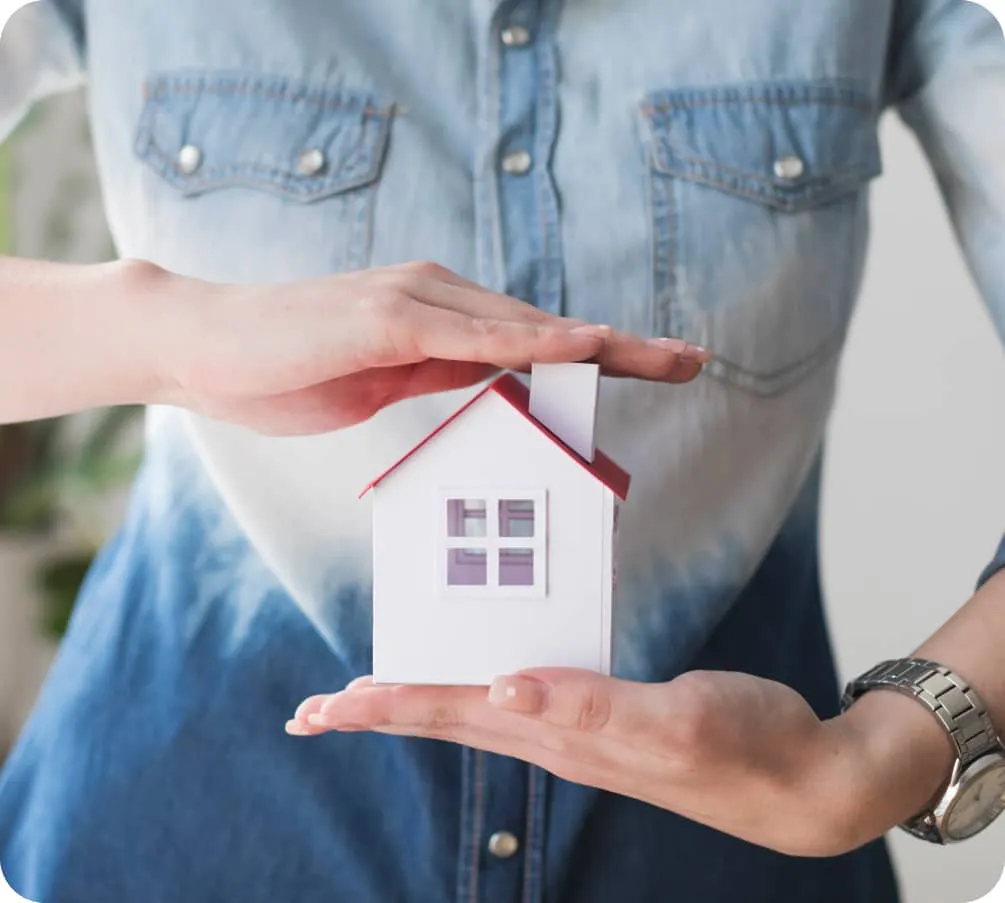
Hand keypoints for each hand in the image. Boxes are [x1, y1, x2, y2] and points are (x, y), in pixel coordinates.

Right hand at [149, 260, 707, 434]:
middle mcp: (436, 298)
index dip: (597, 350)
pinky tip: (579, 347)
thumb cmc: (290, 368)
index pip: (532, 338)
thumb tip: (495, 385)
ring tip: (661, 355)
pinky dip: (530, 341)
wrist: (206, 347)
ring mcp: (413, 303)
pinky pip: (470, 334)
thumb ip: (440, 376)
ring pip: (522, 324)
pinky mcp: (383, 318)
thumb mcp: (384, 383)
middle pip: (545, 326)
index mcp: (438, 318)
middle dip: (621, 346)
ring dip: (596, 341)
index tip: (654, 362)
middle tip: (690, 358)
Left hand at [287, 668, 953, 856]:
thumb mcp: (677, 720)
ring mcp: (581, 736)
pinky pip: (523, 701)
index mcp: (564, 735)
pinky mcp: (607, 722)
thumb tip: (505, 687)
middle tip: (313, 713)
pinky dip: (479, 690)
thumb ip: (591, 707)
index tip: (322, 709)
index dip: (386, 709)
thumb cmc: (750, 746)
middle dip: (379, 713)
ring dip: (419, 706)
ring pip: (478, 716)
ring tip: (372, 700)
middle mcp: (559, 739)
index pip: (452, 715)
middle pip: (449, 720)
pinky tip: (478, 685)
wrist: (804, 781)